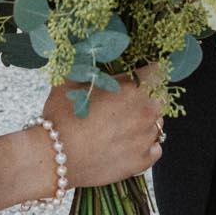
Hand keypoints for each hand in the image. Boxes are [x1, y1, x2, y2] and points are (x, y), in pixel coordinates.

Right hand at [41, 65, 164, 188]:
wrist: (54, 157)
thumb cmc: (62, 118)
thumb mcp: (70, 81)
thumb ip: (86, 65)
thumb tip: (88, 52)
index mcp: (132, 89)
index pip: (157, 72)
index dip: (149, 72)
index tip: (142, 75)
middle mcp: (144, 113)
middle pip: (161, 98)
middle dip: (149, 96)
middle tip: (129, 102)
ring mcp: (145, 139)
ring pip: (158, 124)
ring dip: (146, 121)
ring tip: (124, 125)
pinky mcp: (141, 162)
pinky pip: (155, 149)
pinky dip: (147, 145)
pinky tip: (129, 144)